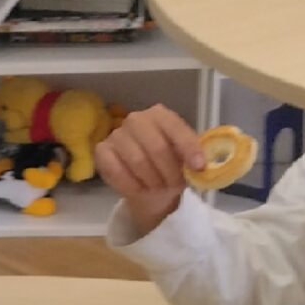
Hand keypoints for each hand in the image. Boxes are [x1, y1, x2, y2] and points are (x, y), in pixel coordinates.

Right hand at [95, 104, 203, 233]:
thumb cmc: (170, 167)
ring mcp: (116, 134)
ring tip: (158, 188)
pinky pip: (117, 170)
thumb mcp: (187, 161)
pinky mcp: (102, 151)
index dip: (188, 148)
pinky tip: (140, 188)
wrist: (149, 185)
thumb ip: (194, 159)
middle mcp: (136, 119)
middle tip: (175, 186)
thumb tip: (203, 166)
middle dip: (169, 172)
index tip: (198, 168)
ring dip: (152, 181)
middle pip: (157, 147)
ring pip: (138, 161)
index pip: (175, 128)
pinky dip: (132, 185)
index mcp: (160, 115)